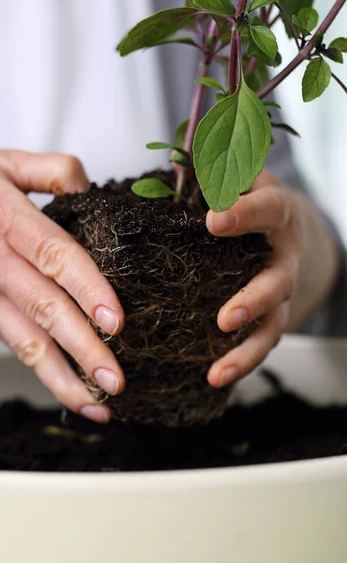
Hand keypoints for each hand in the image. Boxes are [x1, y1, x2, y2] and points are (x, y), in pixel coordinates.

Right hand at [0, 150, 124, 422]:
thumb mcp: (7, 162)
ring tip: (96, 405)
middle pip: (41, 306)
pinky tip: (68, 390)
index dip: (85, 288)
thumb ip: (53, 171)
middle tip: (115, 381)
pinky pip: (10, 341)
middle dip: (81, 347)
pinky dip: (41, 371)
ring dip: (60, 376)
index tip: (114, 322)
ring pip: (21, 338)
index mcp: (6, 216)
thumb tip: (90, 193)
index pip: (53, 253)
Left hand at [206, 170, 338, 387]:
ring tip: (218, 371)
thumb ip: (214, 170)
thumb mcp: (239, 173)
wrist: (289, 224)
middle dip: (254, 300)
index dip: (245, 215)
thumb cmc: (250, 195)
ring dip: (249, 349)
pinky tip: (216, 378)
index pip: (268, 209)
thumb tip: (172, 166)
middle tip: (226, 318)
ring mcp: (283, 287)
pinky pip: (264, 340)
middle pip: (279, 280)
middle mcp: (286, 254)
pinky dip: (243, 361)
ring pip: (275, 323)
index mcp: (278, 212)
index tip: (214, 222)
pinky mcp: (274, 313)